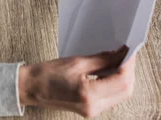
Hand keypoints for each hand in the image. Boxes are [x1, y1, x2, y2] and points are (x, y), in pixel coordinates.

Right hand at [18, 46, 136, 116]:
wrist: (31, 87)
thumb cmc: (48, 74)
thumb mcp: (77, 62)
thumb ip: (102, 59)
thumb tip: (120, 54)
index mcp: (89, 94)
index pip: (122, 80)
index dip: (129, 63)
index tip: (129, 50)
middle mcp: (93, 107)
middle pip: (126, 90)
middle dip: (129, 71)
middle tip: (126, 54)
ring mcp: (92, 111)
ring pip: (121, 95)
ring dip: (123, 77)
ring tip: (119, 60)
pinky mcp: (90, 110)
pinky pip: (111, 97)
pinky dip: (114, 83)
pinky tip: (111, 71)